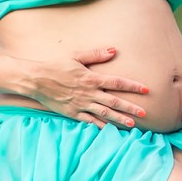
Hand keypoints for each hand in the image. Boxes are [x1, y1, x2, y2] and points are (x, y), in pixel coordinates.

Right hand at [27, 48, 149, 128]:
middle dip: (130, 108)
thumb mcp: (75, 56)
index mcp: (91, 78)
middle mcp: (89, 93)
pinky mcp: (72, 113)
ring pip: (104, 114)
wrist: (35, 79)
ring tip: (132, 125)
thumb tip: (114, 50)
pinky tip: (110, 131)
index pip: (117, 82)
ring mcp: (81, 104)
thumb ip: (95, 54)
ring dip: (119, 120)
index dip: (133, 86)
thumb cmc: (55, 65)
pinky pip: (89, 121)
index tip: (146, 89)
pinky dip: (100, 126)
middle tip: (145, 113)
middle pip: (114, 101)